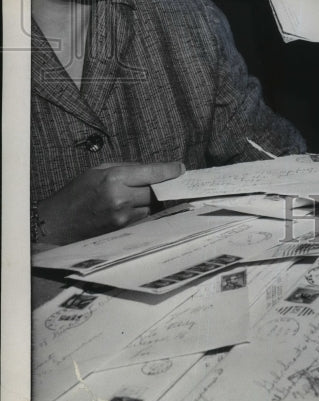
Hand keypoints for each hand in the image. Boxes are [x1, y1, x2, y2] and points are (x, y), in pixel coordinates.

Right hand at [36, 161, 184, 245]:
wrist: (56, 225)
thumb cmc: (75, 194)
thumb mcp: (98, 171)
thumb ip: (126, 169)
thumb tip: (151, 170)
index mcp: (114, 178)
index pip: (152, 173)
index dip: (169, 170)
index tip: (181, 169)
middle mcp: (121, 198)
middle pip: (155, 191)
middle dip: (162, 186)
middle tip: (168, 182)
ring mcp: (122, 217)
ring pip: (151, 207)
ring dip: (152, 201)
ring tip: (143, 196)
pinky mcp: (121, 231)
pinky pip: (142, 219)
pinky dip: (143, 213)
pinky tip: (136, 208)